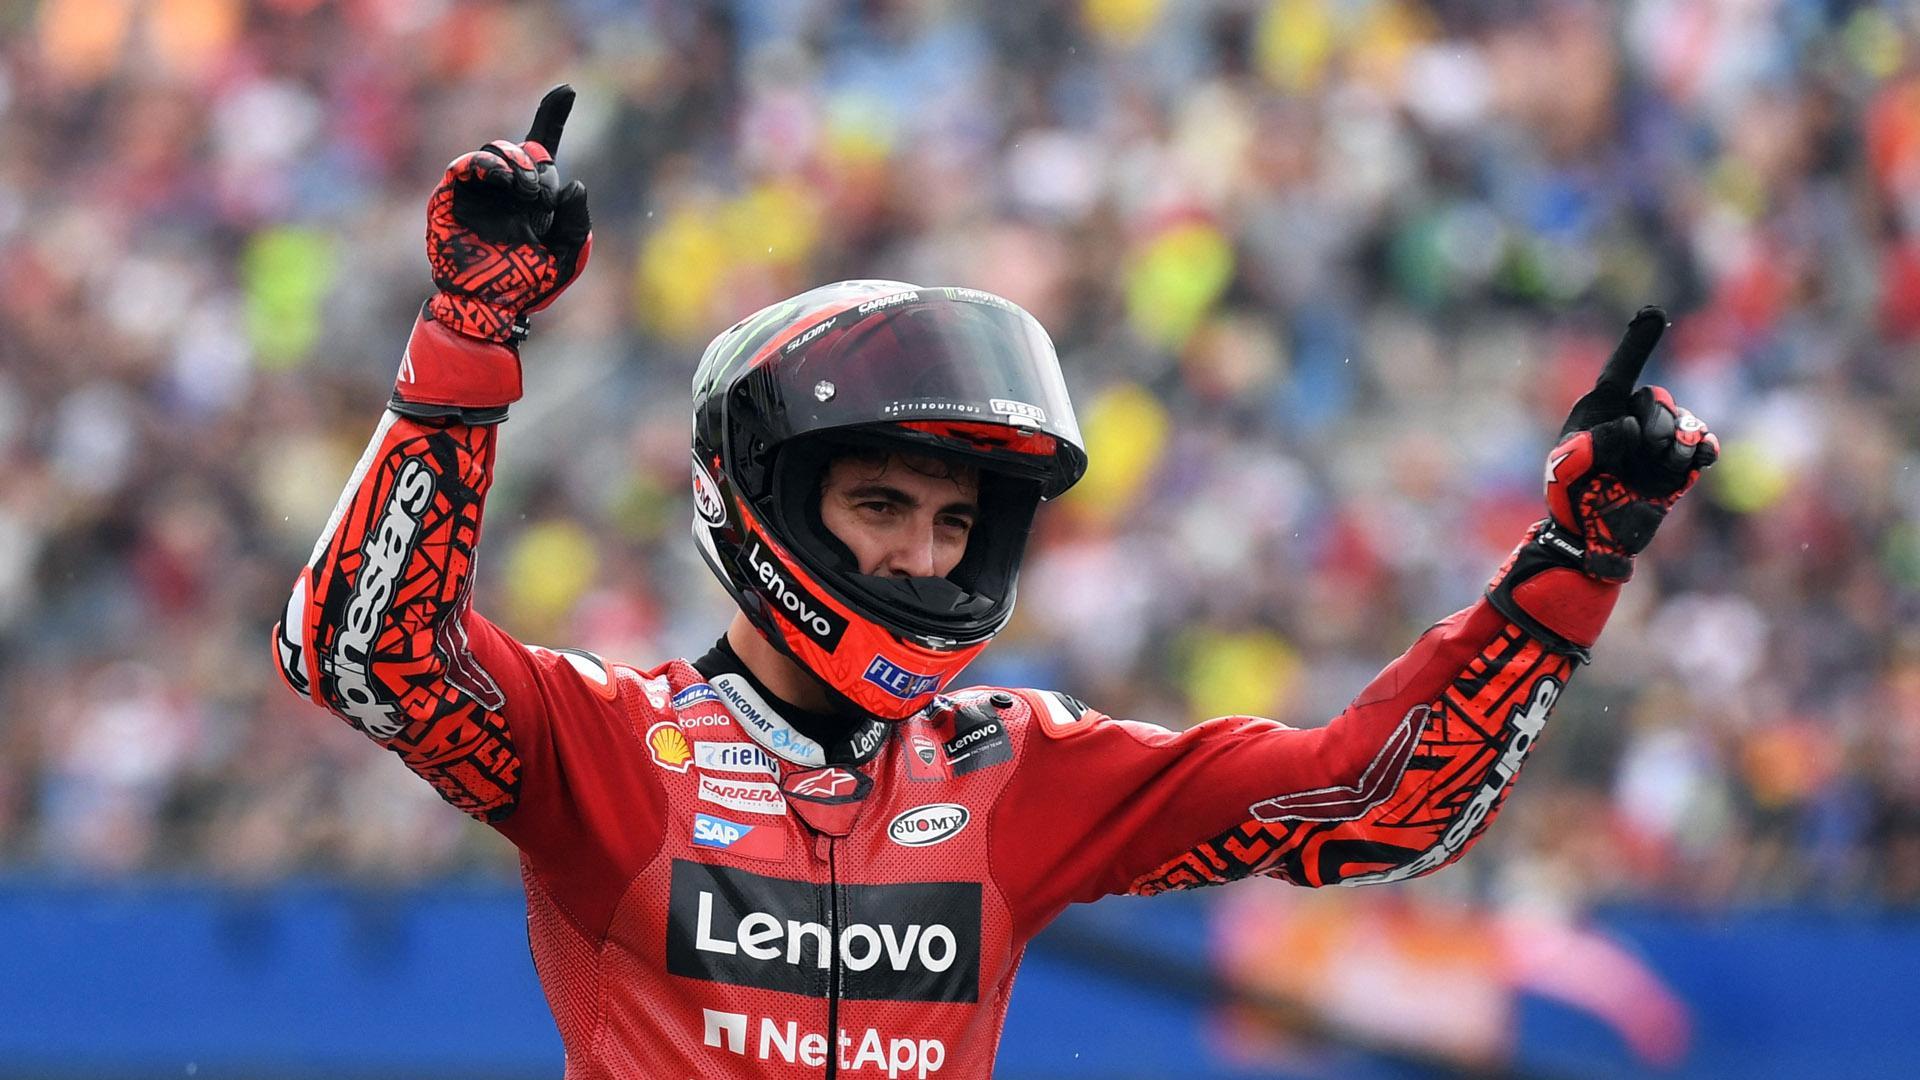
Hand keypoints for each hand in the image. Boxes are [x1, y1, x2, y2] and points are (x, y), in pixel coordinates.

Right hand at [425, 85, 592, 343]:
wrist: (490, 307)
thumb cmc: (527, 284)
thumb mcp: (566, 254)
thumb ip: (576, 220)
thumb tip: (573, 183)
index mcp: (533, 195)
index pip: (542, 148)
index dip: (552, 116)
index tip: (568, 89)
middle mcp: (505, 187)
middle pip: (521, 147)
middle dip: (537, 163)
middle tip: (539, 193)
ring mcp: (478, 190)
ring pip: (494, 150)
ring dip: (514, 162)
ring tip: (525, 190)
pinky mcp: (451, 197)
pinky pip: (465, 165)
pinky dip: (485, 164)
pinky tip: (502, 179)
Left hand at [1540, 307, 1719, 581]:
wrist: (1594, 538)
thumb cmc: (1572, 498)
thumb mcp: (1566, 470)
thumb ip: (1590, 446)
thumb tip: (1629, 426)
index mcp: (1598, 410)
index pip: (1620, 370)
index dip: (1637, 342)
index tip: (1653, 311)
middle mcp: (1631, 416)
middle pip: (1658, 400)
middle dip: (1654, 429)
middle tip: (1637, 458)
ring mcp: (1657, 439)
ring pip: (1683, 422)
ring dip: (1674, 447)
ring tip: (1658, 470)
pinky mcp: (1679, 461)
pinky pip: (1703, 442)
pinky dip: (1703, 447)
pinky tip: (1700, 458)